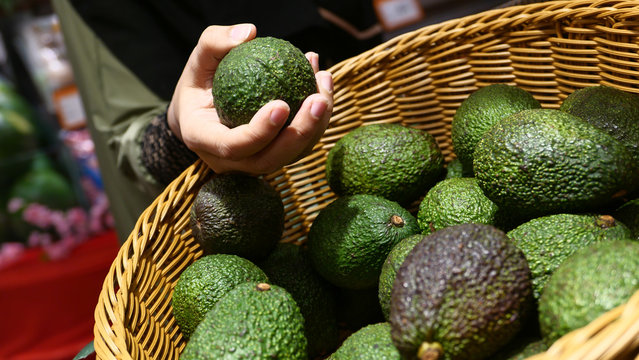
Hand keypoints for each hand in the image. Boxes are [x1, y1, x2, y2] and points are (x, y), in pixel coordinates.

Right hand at [167, 23, 333, 174]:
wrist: (201, 112)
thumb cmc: (199, 82)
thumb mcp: (197, 60)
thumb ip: (215, 42)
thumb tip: (249, 32)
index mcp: (203, 140)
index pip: (233, 146)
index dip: (260, 132)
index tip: (282, 104)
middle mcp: (229, 161)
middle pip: (269, 160)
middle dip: (300, 134)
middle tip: (317, 100)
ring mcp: (252, 164)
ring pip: (291, 154)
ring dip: (316, 123)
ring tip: (324, 81)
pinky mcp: (273, 157)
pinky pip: (301, 143)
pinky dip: (317, 116)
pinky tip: (322, 80)